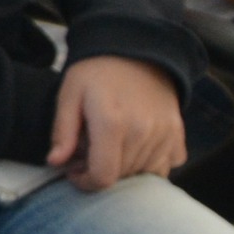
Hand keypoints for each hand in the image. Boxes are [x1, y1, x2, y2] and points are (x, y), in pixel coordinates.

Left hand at [47, 54, 188, 189]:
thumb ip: (63, 131)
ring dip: (123, 168)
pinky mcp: (178, 135)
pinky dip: (148, 164)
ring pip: (141, 176)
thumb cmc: (98, 73)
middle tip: (90, 151)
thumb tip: (56, 163)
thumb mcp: (70, 93)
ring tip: (111, 144)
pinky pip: (164, 168)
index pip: (103, 177)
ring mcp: (164, 135)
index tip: (75, 170)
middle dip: (101, 171)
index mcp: (112, 123)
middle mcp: (143, 132)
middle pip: (120, 178)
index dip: (85, 182)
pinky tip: (134, 145)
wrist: (139, 52)